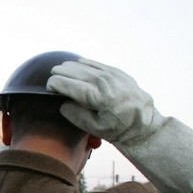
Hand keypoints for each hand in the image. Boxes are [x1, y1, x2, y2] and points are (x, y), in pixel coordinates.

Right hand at [48, 58, 192, 192]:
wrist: (143, 124)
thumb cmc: (117, 129)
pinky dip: (86, 64)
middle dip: (60, 73)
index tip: (49, 87)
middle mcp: (103, 82)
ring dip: (71, 67)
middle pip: (74, 72)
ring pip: (85, 65)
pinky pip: (97, 64)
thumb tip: (63, 104)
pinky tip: (78, 64)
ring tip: (61, 69)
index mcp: (96, 97)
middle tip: (52, 77)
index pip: (68, 85)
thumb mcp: (94, 128)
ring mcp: (112, 75)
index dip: (55, 84)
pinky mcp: (118, 73)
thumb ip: (76, 115)